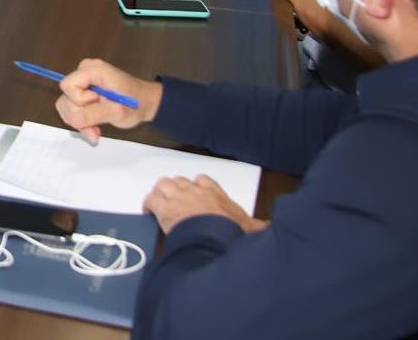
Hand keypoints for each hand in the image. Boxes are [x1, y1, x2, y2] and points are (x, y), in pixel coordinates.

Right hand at [54, 58, 161, 144]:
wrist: (144, 104)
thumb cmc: (135, 104)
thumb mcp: (116, 112)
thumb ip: (93, 114)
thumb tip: (73, 119)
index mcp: (94, 70)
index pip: (68, 85)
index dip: (79, 100)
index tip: (98, 103)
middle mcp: (84, 72)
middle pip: (66, 98)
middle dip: (79, 116)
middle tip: (97, 126)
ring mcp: (83, 83)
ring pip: (66, 106)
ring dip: (79, 122)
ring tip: (96, 129)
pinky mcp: (82, 93)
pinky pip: (70, 109)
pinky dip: (80, 121)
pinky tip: (93, 126)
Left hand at [143, 174, 268, 234]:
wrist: (214, 237)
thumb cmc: (231, 232)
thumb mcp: (249, 227)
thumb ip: (257, 226)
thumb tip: (269, 227)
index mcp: (214, 193)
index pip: (203, 180)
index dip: (196, 187)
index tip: (195, 195)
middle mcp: (195, 190)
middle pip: (179, 181)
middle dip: (176, 190)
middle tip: (174, 202)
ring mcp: (178, 196)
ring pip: (163, 184)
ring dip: (161, 193)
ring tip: (160, 205)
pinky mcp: (164, 207)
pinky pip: (151, 199)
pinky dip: (148, 204)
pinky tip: (148, 212)